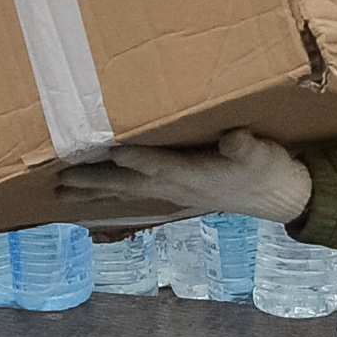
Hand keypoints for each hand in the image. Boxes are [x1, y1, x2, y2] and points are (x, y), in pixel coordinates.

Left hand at [62, 130, 309, 225]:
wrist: (277, 196)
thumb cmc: (268, 170)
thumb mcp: (264, 155)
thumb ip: (246, 148)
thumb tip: (234, 139)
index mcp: (196, 175)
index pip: (163, 166)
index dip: (139, 161)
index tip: (113, 152)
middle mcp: (176, 187)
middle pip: (128, 185)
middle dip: (94, 182)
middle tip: (60, 182)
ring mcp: (171, 192)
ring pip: (124, 192)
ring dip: (91, 192)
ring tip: (59, 192)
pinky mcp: (172, 191)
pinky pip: (131, 194)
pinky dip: (106, 194)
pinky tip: (89, 194)